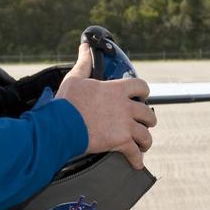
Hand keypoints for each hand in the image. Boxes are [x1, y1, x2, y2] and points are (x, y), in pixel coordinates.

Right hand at [56, 41, 156, 169]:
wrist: (62, 126)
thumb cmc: (67, 103)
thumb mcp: (75, 78)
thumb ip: (84, 62)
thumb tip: (84, 46)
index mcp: (117, 90)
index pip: (141, 87)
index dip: (143, 92)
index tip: (140, 97)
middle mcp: (125, 107)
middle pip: (148, 113)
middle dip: (147, 120)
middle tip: (142, 124)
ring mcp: (125, 125)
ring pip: (146, 135)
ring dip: (145, 141)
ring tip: (142, 145)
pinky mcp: (121, 142)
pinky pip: (135, 153)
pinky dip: (137, 160)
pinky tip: (136, 163)